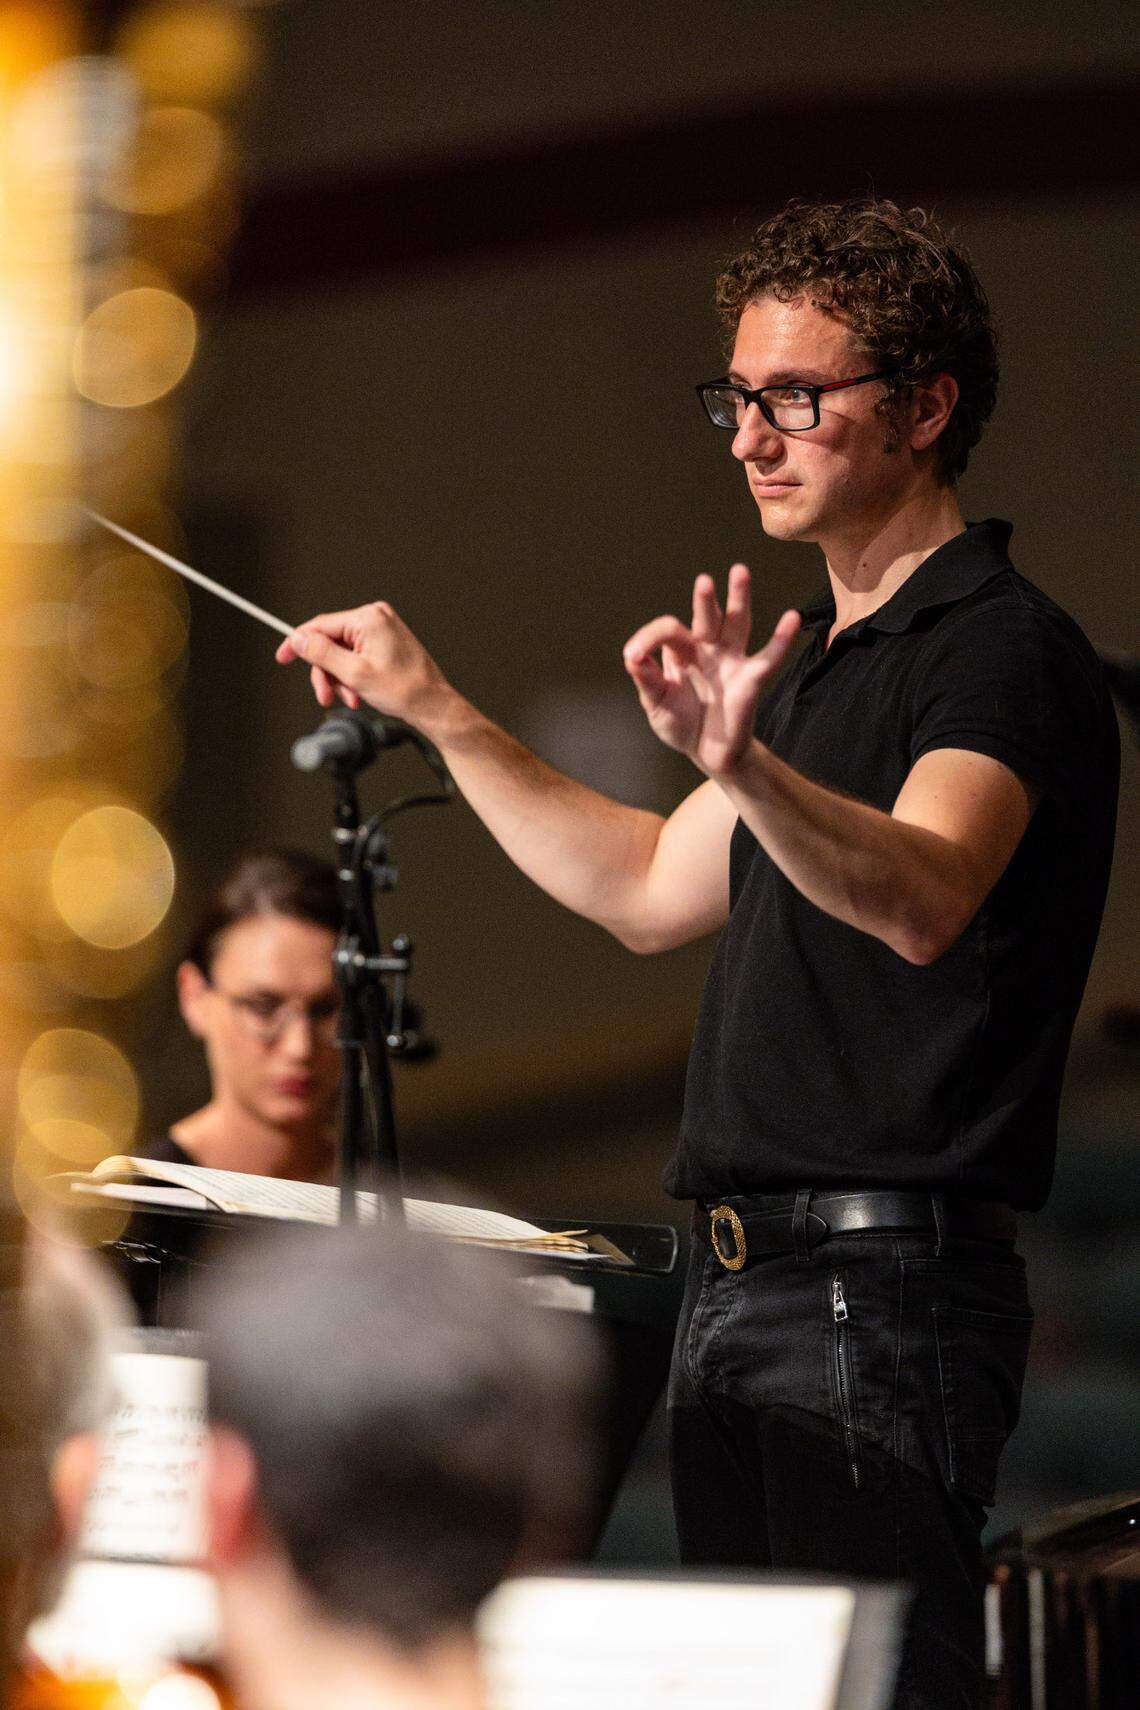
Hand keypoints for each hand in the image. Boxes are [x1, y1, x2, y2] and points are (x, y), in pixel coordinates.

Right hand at [275, 602, 450, 731]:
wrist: (433, 705)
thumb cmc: (405, 690)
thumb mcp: (354, 674)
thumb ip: (321, 653)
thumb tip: (298, 639)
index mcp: (368, 618)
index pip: (320, 625)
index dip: (298, 643)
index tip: (282, 656)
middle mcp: (375, 618)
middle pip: (330, 642)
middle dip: (327, 672)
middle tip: (326, 695)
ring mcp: (382, 629)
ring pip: (342, 653)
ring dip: (340, 679)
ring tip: (352, 698)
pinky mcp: (386, 642)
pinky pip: (356, 656)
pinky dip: (353, 676)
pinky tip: (360, 693)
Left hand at [623, 565, 800, 775]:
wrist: (708, 752)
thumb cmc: (681, 723)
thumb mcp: (656, 704)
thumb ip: (647, 680)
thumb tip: (631, 655)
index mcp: (681, 651)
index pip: (668, 631)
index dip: (649, 638)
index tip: (633, 656)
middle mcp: (707, 649)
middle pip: (707, 617)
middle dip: (705, 600)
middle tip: (704, 581)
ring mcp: (731, 660)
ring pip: (737, 623)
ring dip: (739, 598)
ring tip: (739, 571)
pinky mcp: (751, 678)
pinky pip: (769, 656)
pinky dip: (782, 638)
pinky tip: (792, 617)